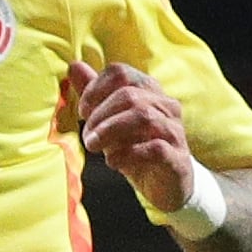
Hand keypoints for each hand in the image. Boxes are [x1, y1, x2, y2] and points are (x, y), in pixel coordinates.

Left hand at [57, 61, 202, 213]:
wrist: (165, 185)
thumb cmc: (134, 148)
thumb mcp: (109, 121)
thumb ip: (95, 94)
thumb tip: (74, 66)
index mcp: (149, 91)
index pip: (120, 72)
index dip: (95, 89)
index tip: (82, 111)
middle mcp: (166, 105)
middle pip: (129, 95)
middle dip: (100, 116)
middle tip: (87, 137)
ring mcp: (174, 131)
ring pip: (142, 117)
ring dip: (110, 132)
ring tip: (94, 147)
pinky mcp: (178, 158)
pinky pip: (155, 148)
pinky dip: (127, 154)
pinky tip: (113, 162)